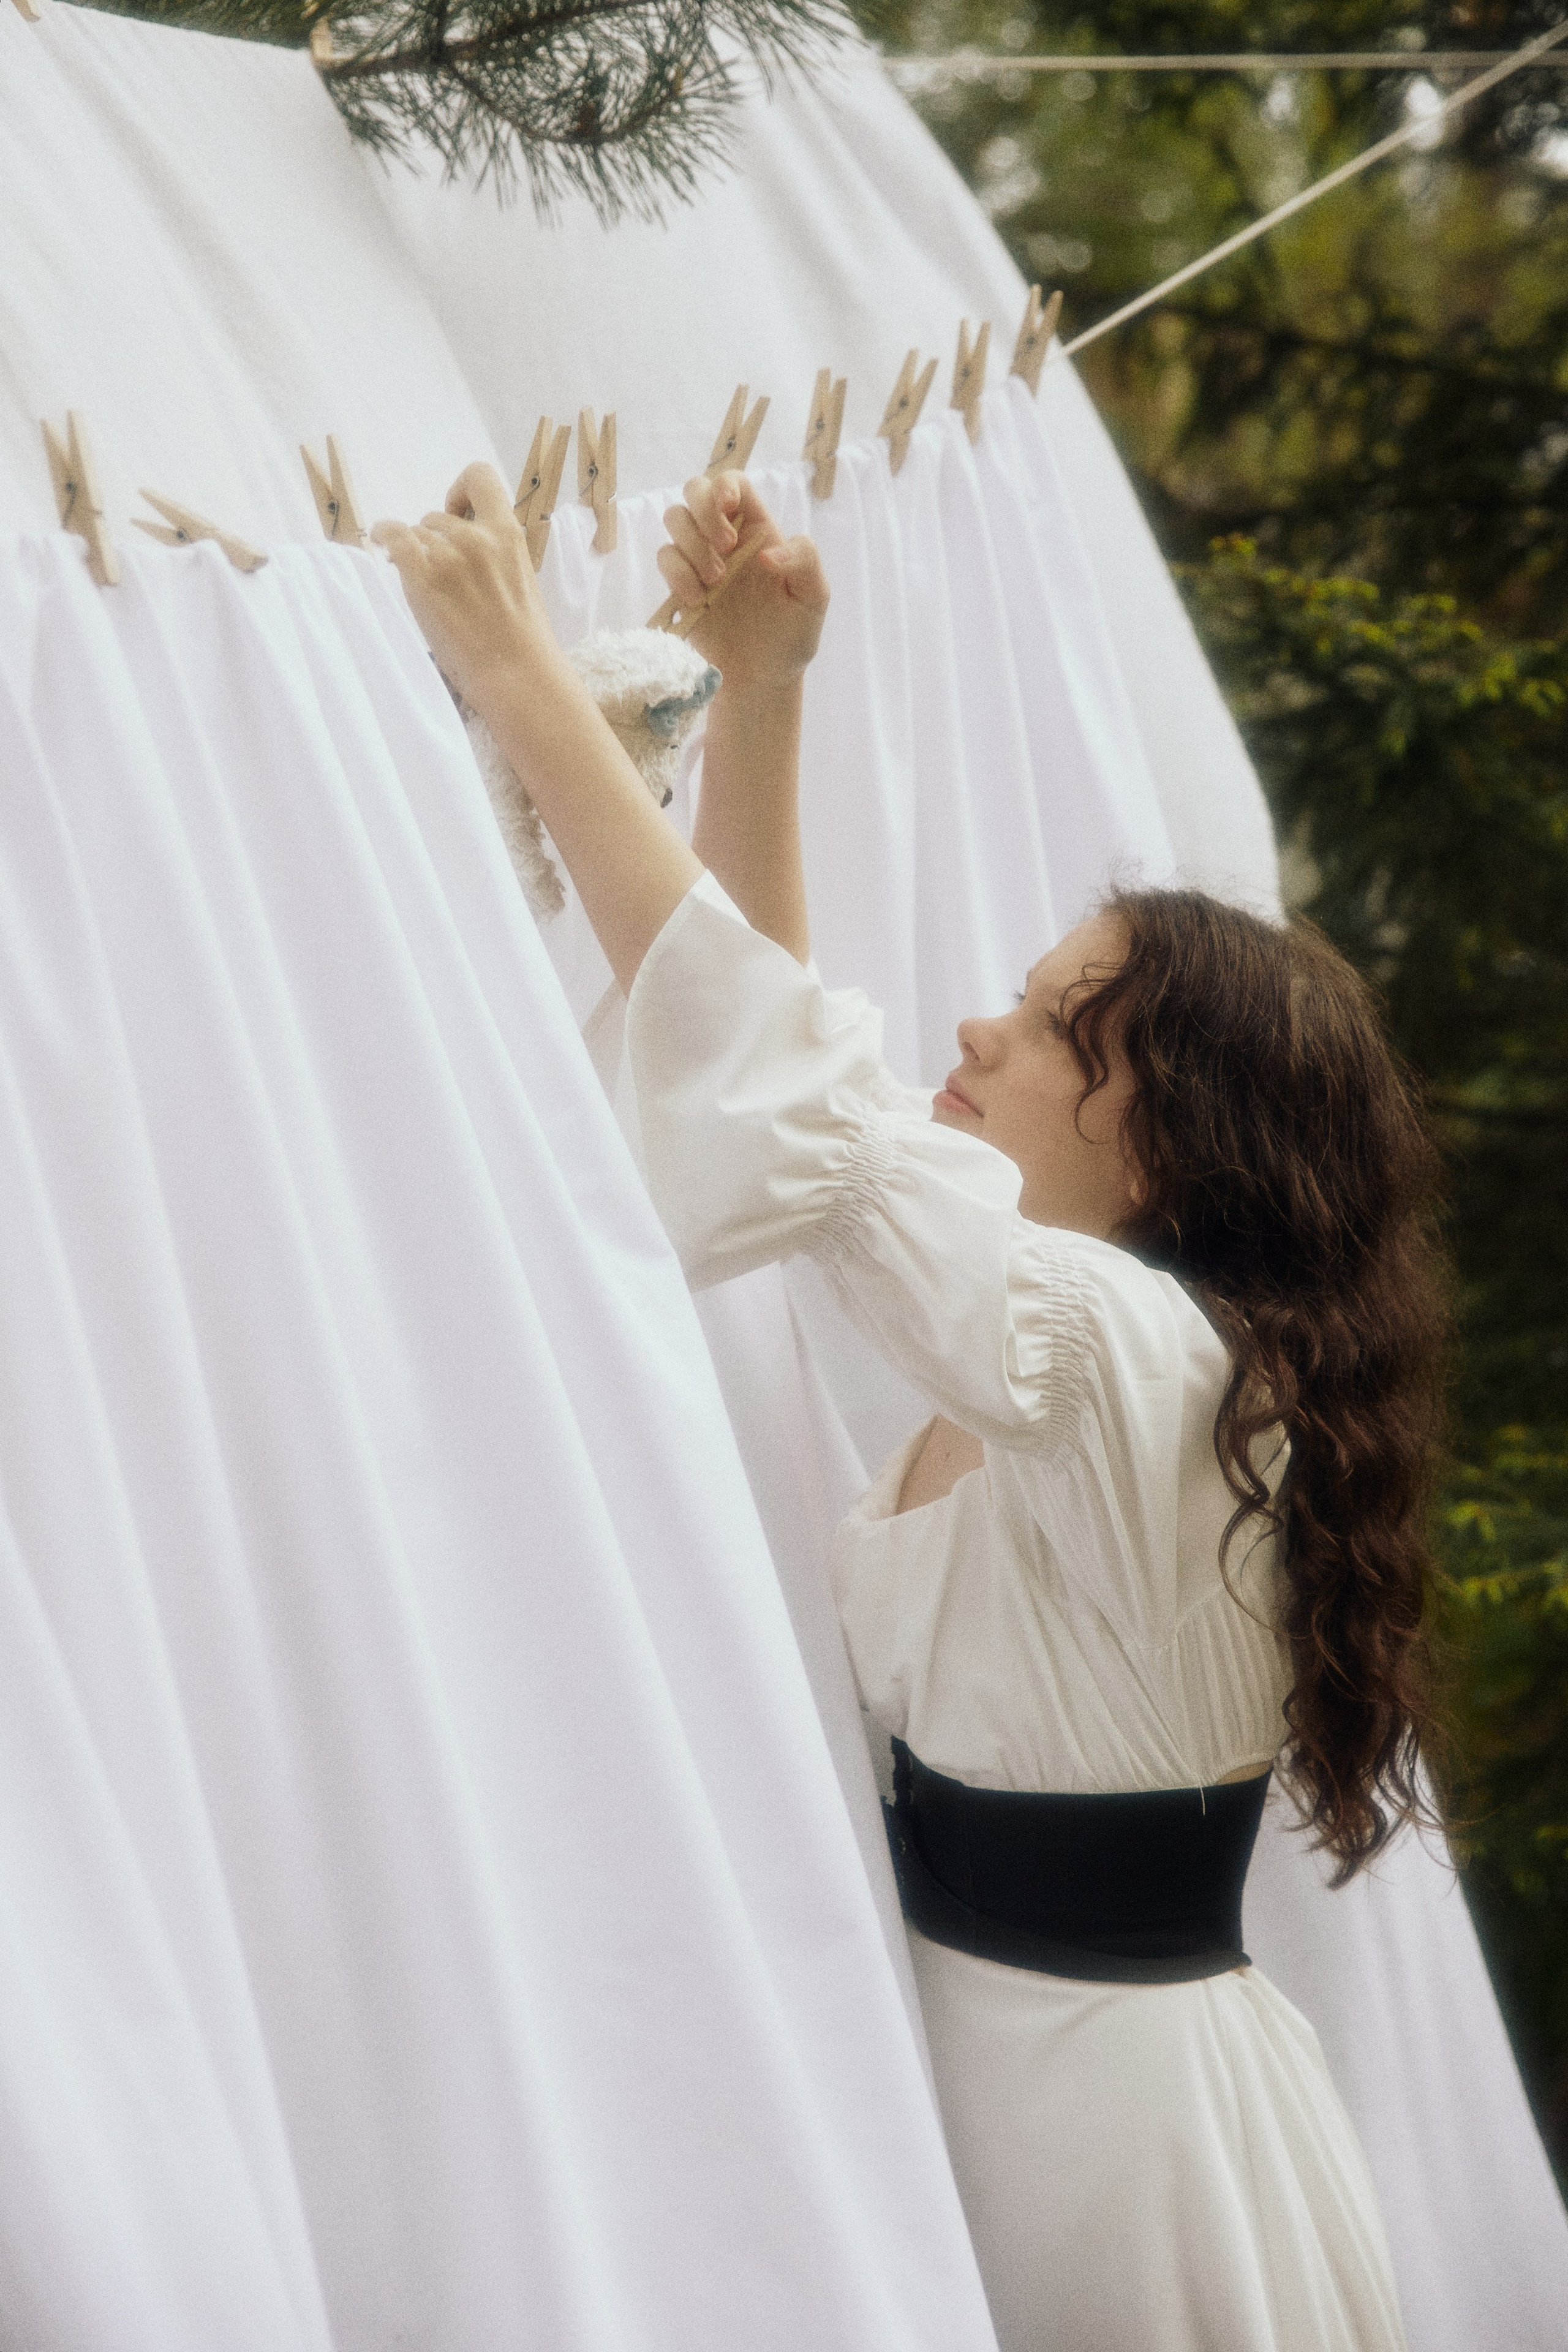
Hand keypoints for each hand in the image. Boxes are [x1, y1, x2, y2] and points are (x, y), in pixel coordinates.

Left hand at [372, 463, 560, 714]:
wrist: (518, 674)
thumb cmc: (523, 638)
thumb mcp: (520, 578)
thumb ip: (496, 553)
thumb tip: (462, 543)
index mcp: (508, 534)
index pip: (480, 477)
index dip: (462, 490)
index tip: (459, 512)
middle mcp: (477, 538)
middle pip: (438, 516)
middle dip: (435, 537)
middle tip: (437, 568)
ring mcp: (448, 557)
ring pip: (416, 533)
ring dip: (415, 552)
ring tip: (423, 580)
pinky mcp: (423, 578)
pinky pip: (393, 537)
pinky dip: (384, 535)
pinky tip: (381, 542)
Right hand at [657, 472, 828, 689]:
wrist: (762, 679)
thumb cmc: (792, 636)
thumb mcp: (815, 598)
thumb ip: (804, 562)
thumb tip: (768, 552)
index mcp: (757, 529)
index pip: (734, 484)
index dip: (724, 485)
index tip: (728, 507)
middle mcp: (724, 537)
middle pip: (695, 490)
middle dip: (702, 509)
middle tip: (724, 547)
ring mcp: (699, 560)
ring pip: (674, 519)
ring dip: (691, 544)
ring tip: (715, 581)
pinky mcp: (680, 585)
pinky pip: (665, 559)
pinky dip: (676, 573)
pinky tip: (697, 599)